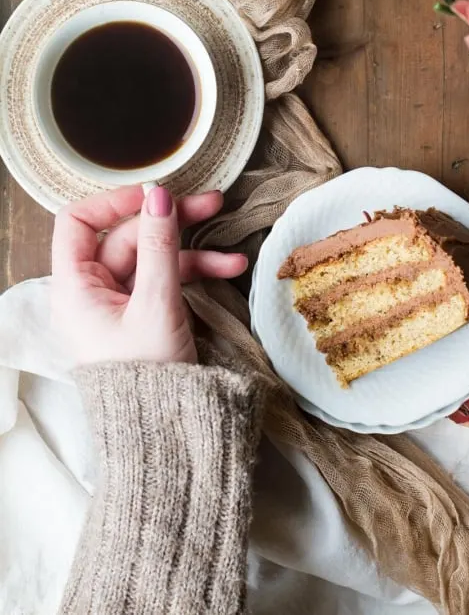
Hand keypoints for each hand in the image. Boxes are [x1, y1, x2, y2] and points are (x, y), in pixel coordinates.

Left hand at [51, 185, 246, 365]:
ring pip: (154, 258)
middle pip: (127, 237)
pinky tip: (228, 270)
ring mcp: (119, 302)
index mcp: (75, 287)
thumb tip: (159, 196)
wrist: (164, 433)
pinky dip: (195, 274)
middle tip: (211, 203)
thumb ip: (159, 246)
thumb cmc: (147, 376)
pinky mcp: (143, 314)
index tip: (154, 195)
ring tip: (233, 250)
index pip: (78, 222)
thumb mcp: (157, 305)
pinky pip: (166, 281)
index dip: (114, 202)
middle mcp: (92, 290)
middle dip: (171, 222)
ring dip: (193, 251)